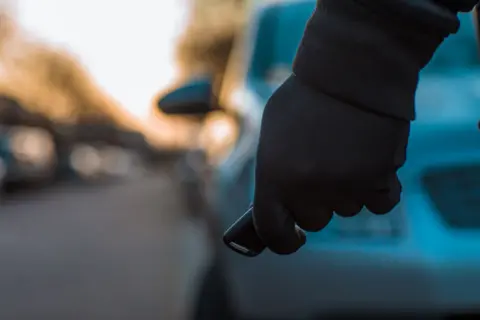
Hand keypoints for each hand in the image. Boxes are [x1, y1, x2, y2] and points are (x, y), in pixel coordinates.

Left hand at [252, 75, 409, 254]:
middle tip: (321, 170)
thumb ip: (274, 170)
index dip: (282, 241)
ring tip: (346, 152)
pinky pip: (381, 203)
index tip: (293, 238)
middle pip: (314, 220)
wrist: (349, 70)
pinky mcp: (379, 178)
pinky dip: (379, 188)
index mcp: (273, 176)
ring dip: (347, 190)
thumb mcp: (272, 132)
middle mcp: (307, 188)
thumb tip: (280, 201)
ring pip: (348, 209)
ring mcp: (345, 186)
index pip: (273, 231)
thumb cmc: (305, 97)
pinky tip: (373, 164)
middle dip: (316, 201)